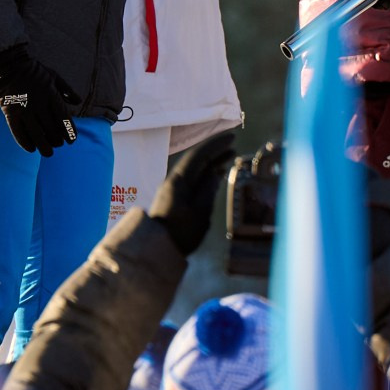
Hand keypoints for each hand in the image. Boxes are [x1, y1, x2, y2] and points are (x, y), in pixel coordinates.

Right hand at [0, 45, 80, 156]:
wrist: (10, 65)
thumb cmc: (35, 71)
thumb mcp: (55, 76)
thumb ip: (67, 90)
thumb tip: (77, 102)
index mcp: (51, 95)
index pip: (63, 117)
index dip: (68, 131)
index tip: (72, 141)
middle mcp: (39, 104)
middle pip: (50, 127)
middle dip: (56, 139)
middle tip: (59, 146)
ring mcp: (24, 109)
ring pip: (35, 133)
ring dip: (43, 145)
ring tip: (48, 153)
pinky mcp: (10, 113)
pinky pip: (17, 131)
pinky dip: (24, 142)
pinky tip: (31, 149)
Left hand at [149, 130, 236, 255]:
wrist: (157, 251)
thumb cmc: (180, 233)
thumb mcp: (200, 213)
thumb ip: (208, 189)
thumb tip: (215, 172)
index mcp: (179, 182)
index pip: (198, 155)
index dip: (215, 144)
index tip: (232, 137)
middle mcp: (174, 181)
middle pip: (195, 158)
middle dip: (214, 149)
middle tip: (233, 143)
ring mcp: (174, 189)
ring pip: (194, 168)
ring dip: (211, 160)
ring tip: (229, 156)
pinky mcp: (175, 198)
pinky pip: (193, 177)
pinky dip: (206, 171)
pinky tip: (217, 173)